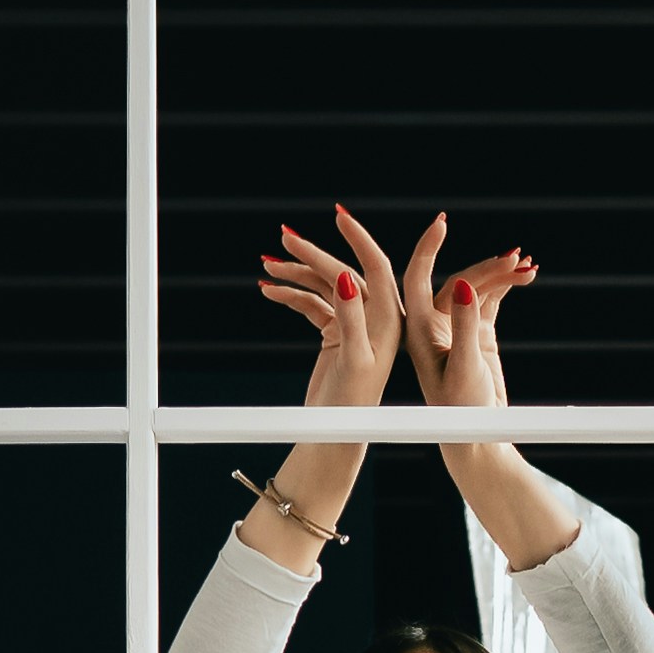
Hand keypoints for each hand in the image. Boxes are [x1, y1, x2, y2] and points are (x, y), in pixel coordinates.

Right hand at [256, 204, 403, 407]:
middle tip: (283, 237)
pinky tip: (269, 291)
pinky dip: (292, 296)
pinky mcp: (336, 335)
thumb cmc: (351, 407)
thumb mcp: (354, 361)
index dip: (358, 238)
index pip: (376, 267)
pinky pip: (313, 305)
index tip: (337, 216)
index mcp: (387, 320)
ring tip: (266, 266)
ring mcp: (354, 325)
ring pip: (324, 286)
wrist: (335, 437)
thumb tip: (343, 275)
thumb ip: (351, 318)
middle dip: (313, 254)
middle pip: (342, 272)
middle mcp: (374, 318)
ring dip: (297, 275)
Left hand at [402, 220, 538, 409]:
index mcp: (420, 331)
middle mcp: (435, 324)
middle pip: (459, 279)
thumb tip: (462, 282)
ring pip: (478, 286)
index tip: (442, 222)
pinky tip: (527, 274)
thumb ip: (463, 326)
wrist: (478, 438)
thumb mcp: (464, 369)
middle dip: (487, 267)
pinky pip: (492, 298)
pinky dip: (508, 285)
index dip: (428, 248)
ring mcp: (458, 326)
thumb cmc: (463, 412)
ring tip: (527, 266)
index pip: (417, 278)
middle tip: (516, 260)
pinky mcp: (479, 332)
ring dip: (501, 274)